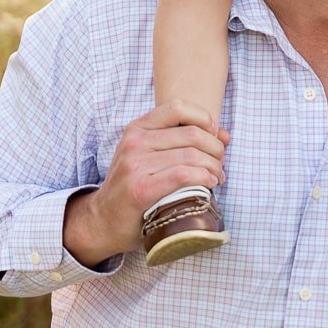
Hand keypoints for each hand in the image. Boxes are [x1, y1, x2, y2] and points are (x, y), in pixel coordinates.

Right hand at [64, 101, 228, 265]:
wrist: (104, 220)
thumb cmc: (134, 187)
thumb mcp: (150, 156)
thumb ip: (183, 142)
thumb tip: (224, 135)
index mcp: (137, 128)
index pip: (178, 107)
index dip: (204, 119)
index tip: (214, 137)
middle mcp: (134, 142)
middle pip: (192, 134)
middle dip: (216, 149)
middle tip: (220, 165)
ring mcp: (135, 165)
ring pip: (191, 155)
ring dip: (214, 167)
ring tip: (217, 178)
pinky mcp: (140, 189)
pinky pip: (181, 175)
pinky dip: (203, 178)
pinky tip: (208, 185)